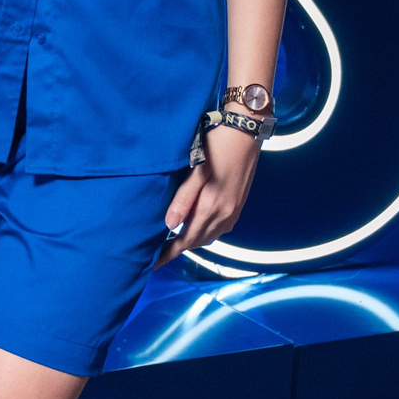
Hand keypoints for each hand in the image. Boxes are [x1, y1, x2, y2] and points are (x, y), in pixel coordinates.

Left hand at [158, 124, 260, 262]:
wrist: (246, 133)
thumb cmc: (217, 145)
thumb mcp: (196, 169)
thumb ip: (183, 199)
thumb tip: (169, 225)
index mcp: (211, 207)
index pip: (185, 240)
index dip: (168, 254)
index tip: (152, 265)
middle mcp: (224, 215)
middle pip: (196, 242)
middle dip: (177, 249)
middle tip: (157, 251)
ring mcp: (233, 211)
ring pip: (208, 237)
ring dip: (191, 241)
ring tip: (172, 240)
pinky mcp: (237, 205)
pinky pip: (219, 229)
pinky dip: (204, 232)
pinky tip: (195, 224)